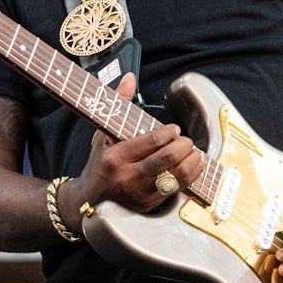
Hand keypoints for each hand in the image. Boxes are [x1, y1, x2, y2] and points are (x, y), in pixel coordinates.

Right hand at [64, 73, 204, 217]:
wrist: (89, 198)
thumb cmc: (99, 162)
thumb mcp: (103, 133)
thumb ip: (119, 103)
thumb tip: (130, 77)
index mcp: (114, 158)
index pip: (151, 142)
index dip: (169, 133)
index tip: (174, 129)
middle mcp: (127, 178)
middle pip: (167, 159)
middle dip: (184, 146)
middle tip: (186, 140)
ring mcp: (139, 194)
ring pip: (176, 176)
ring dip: (191, 161)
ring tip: (192, 151)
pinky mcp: (149, 205)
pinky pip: (177, 189)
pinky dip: (191, 175)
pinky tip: (193, 165)